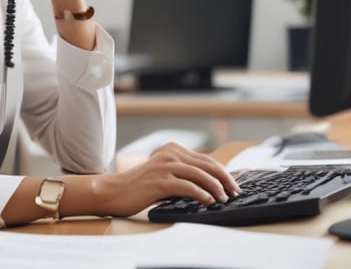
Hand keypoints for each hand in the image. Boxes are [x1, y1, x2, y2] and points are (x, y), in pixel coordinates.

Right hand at [93, 142, 241, 216]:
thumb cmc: (139, 185)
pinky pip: (187, 187)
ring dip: (216, 188)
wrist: (114, 191)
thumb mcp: (163, 171)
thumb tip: (211, 182)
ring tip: (224, 199)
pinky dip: (201, 194)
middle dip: (225, 180)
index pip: (206, 159)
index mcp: (172, 148)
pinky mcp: (159, 181)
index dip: (223, 173)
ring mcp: (164, 166)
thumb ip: (182, 171)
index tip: (234, 185)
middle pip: (207, 165)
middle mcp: (170, 154)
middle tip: (236, 193)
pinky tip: (208, 202)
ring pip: (200, 175)